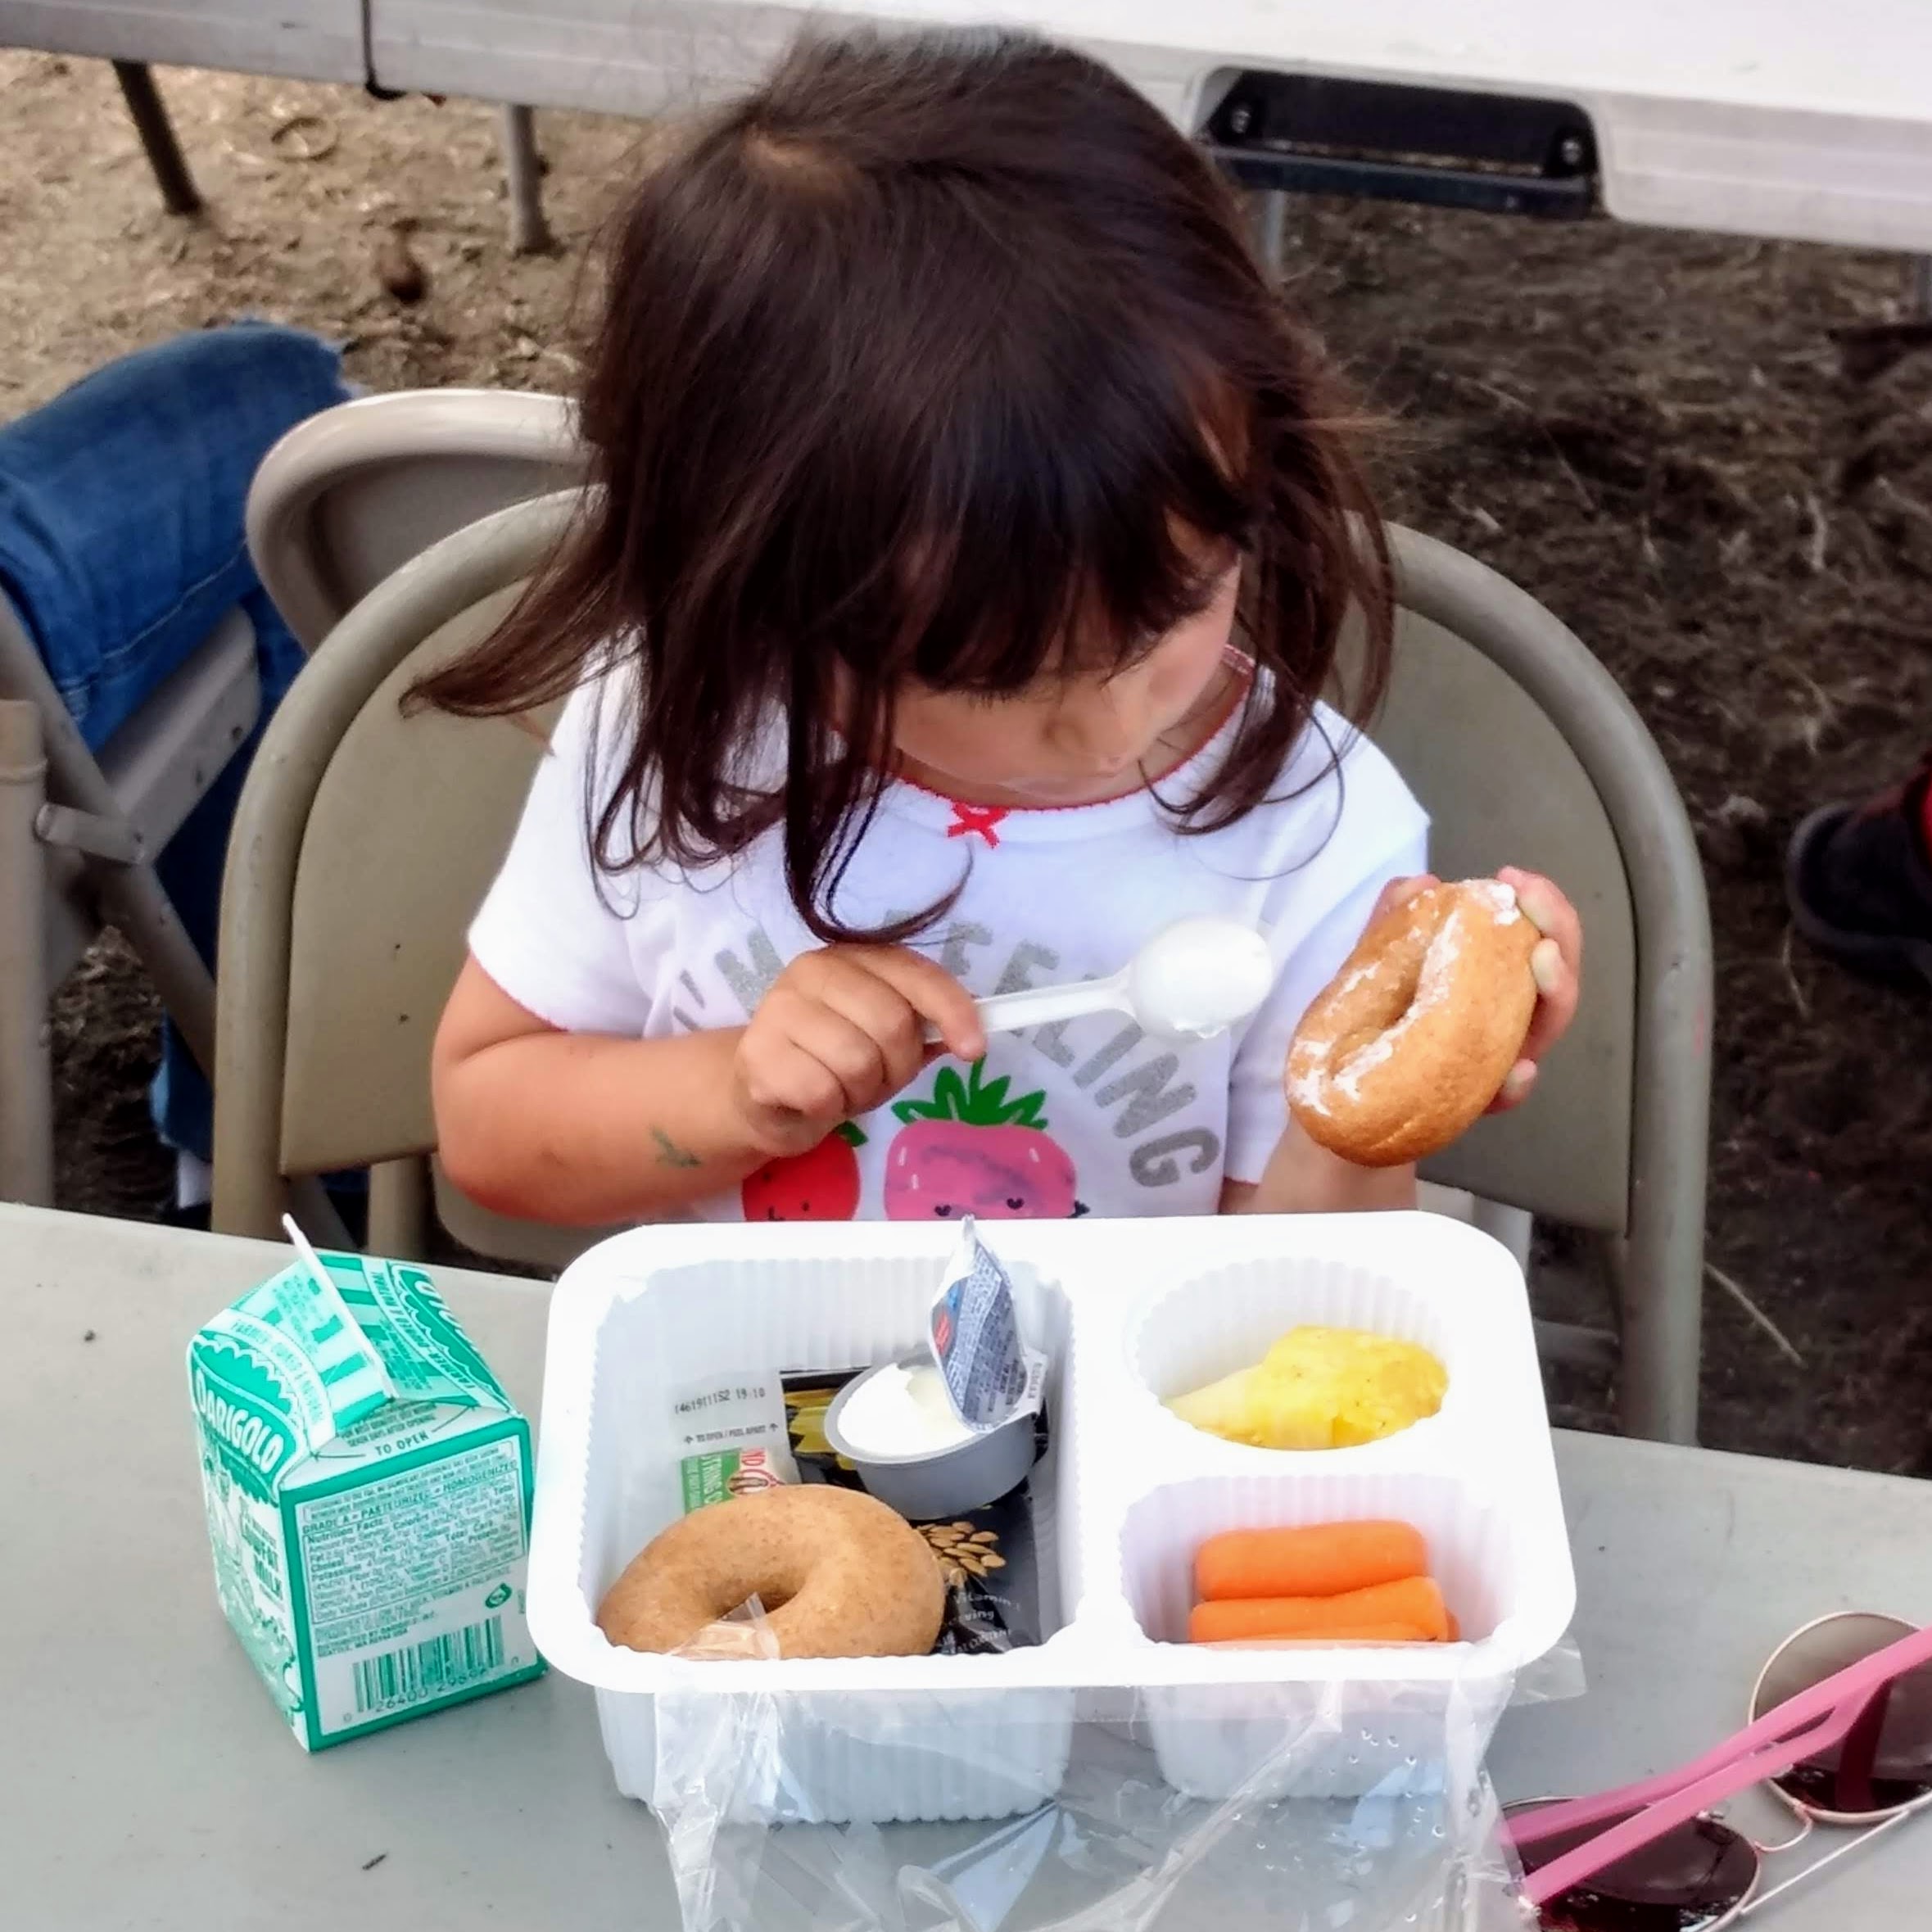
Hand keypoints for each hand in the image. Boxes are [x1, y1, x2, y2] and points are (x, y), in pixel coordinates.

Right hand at [731, 946, 985, 1155]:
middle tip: (876, 1078)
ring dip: (862, 1091)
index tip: (974, 1050)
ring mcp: (778, 1009)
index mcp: (852, 957)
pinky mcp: (758, 1055)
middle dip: (898, 1066)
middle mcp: (812, 971)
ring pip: (858, 1062)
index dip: (952, 1010)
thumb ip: (924, 1024)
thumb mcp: (885, 1038)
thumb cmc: (833, 1060)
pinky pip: (823, 1093)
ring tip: (841, 1088)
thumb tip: (972, 1032)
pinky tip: (813, 1100)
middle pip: (892, 1023)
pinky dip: (830, 1108)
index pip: (915, 974)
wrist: (762, 1092)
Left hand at [1366, 868, 1581, 1113]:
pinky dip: (1515, 1084)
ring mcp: (1497, 1059)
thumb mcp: (1376, 959)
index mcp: (1495, 978)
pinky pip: (1504, 1095)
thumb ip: (1396, 919)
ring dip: (1555, 992)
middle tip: (1533, 902)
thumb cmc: (1368, 1015)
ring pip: (1545, 1029)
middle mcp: (1507, 1016)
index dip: (1539, 903)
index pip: (1538, 935)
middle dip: (1558, 932)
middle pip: (1557, 976)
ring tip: (1542, 959)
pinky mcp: (1473, 1101)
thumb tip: (1421, 883)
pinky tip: (1518, 1070)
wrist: (1333, 1088)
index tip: (1511, 876)